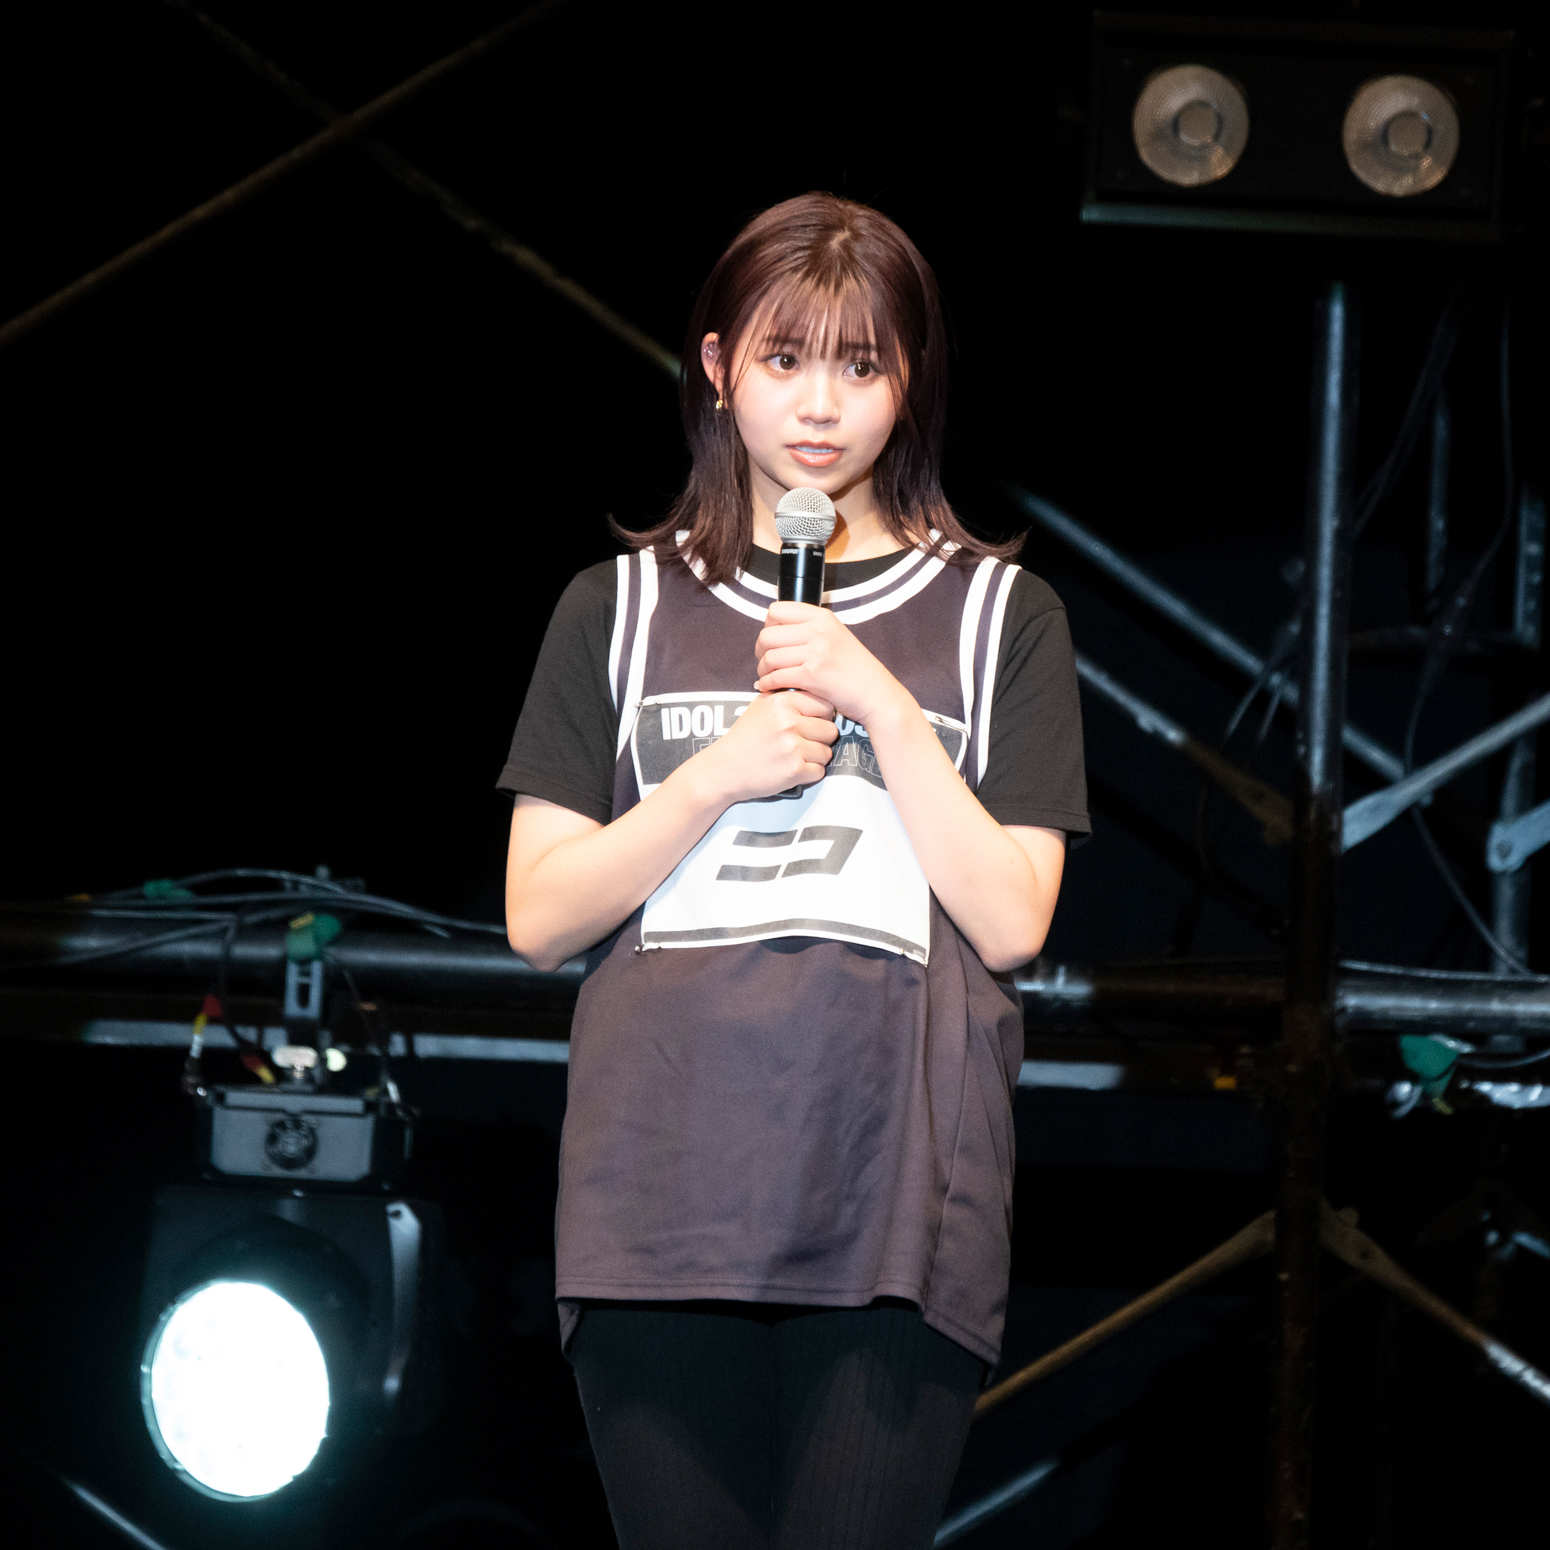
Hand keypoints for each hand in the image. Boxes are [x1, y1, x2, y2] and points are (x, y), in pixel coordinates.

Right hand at [692, 689, 837, 803]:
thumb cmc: (745, 737)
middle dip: (820, 739)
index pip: (826, 705)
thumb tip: (817, 689)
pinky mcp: (794, 770)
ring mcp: (793, 747)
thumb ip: (788, 696)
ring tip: (795, 757)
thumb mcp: (761, 706)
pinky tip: (792, 769)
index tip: (809, 724)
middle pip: (831, 730)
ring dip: (815, 758)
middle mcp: (789, 722)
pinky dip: (809, 774)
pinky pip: (820, 771)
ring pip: (827, 752)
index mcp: (783, 702)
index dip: (821, 717)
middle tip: (802, 744)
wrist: (723, 768)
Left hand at [754, 602, 906, 726]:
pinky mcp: (812, 675)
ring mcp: (816, 652)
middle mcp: (819, 630)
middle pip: (768, 634)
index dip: (768, 626)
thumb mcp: (836, 636)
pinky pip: (776, 677)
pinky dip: (766, 684)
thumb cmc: (854, 670)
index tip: (772, 640)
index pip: (777, 610)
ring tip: (766, 676)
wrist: (875, 694)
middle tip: (765, 661)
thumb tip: (774, 628)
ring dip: (762, 670)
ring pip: (769, 657)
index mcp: (823, 617)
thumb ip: (810, 629)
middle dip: (760, 650)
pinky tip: (768, 687)